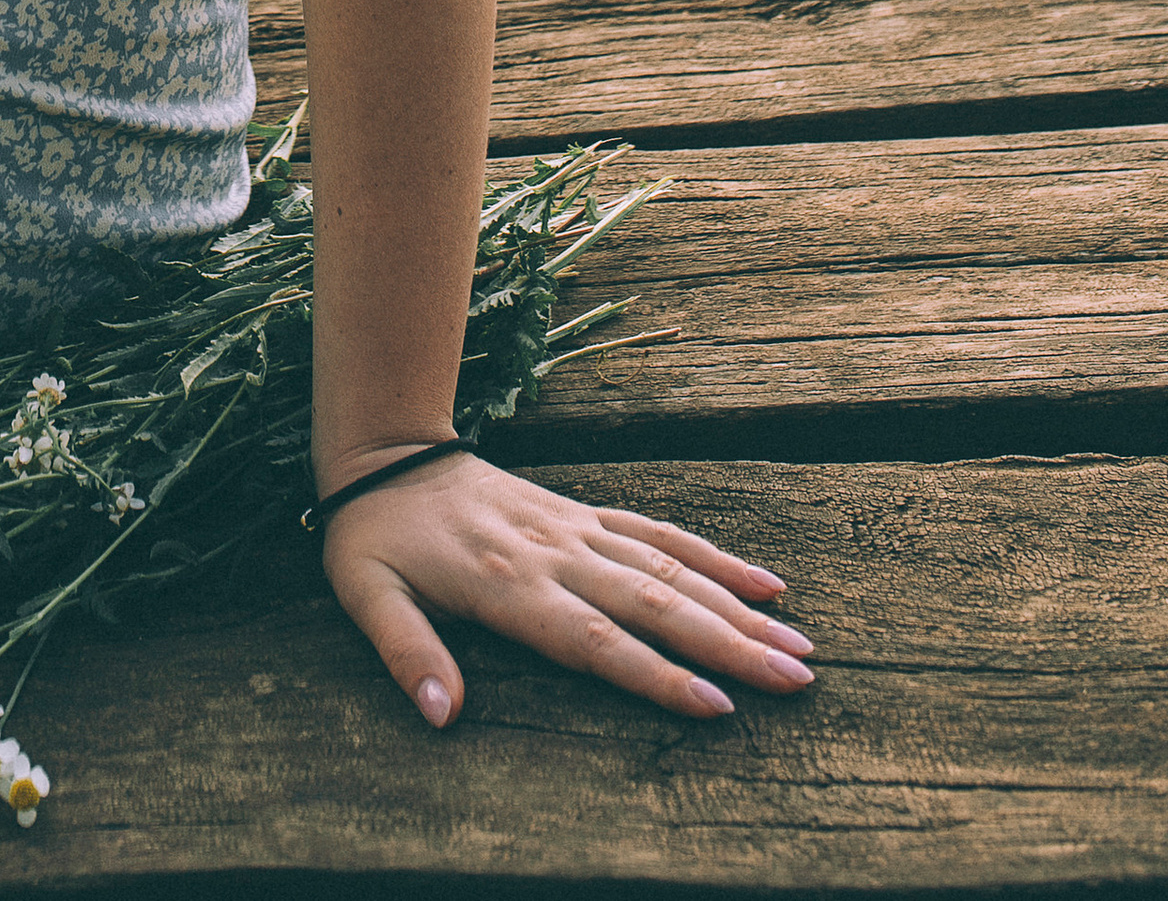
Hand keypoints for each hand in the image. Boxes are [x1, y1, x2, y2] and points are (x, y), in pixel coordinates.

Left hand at [322, 449, 813, 725]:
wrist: (386, 449)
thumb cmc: (374, 535)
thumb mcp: (366, 594)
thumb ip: (406, 653)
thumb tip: (441, 718)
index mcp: (510, 588)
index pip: (597, 641)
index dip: (656, 675)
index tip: (717, 704)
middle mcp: (556, 556)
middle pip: (655, 605)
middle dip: (729, 646)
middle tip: (797, 681)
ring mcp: (576, 530)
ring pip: (670, 569)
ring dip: (737, 607)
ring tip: (801, 643)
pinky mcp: (584, 513)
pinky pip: (658, 532)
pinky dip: (714, 555)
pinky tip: (765, 582)